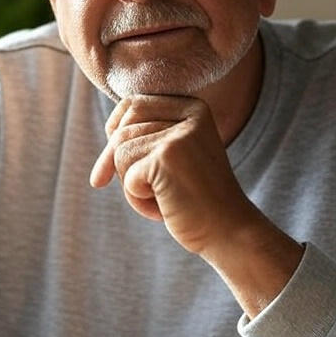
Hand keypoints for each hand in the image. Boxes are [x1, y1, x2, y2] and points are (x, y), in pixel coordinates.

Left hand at [89, 94, 253, 256]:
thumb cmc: (195, 200)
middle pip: (122, 130)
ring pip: (120, 152)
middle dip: (119, 165)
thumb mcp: (175, 159)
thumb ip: (149, 138)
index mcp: (193, 107)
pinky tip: (164, 208)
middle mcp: (189, 115)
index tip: (111, 164)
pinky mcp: (168, 157)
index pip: (132, 105)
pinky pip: (127, 177)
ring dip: (130, 185)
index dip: (114, 134)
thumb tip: (107, 132)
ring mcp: (179, 134)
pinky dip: (137, 200)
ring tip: (161, 199)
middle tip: (146, 191)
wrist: (228, 231)